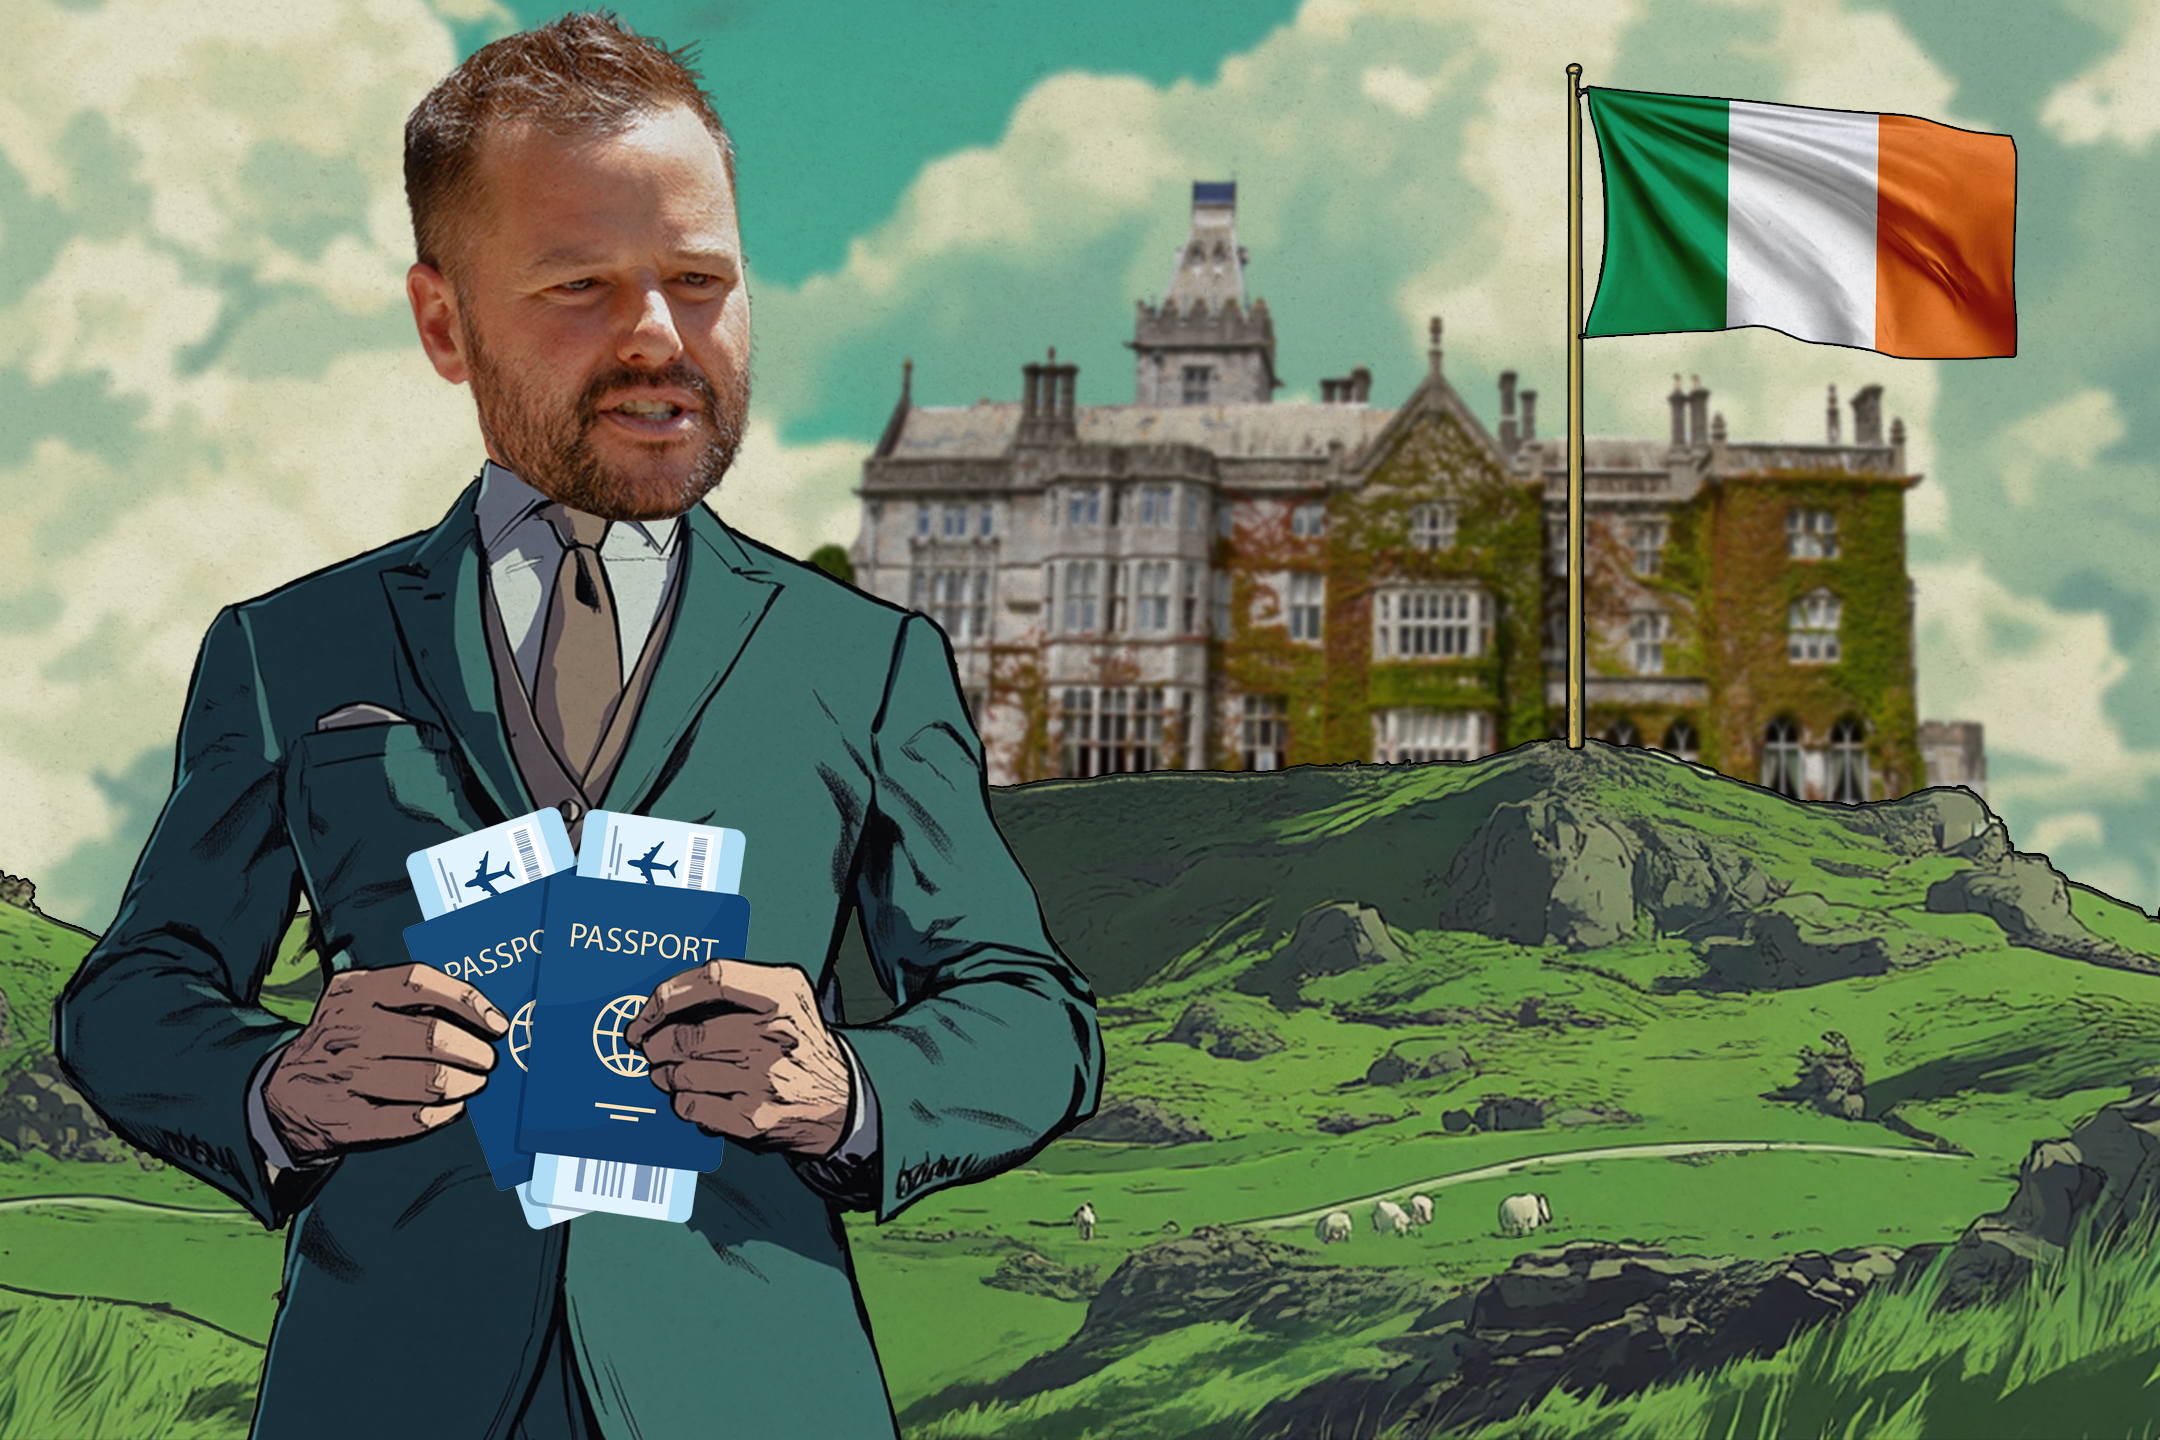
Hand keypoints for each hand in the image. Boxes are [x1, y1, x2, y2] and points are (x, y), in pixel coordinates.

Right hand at [263, 963, 507, 1165]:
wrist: (279, 1095)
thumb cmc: (342, 1043)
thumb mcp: (361, 1006)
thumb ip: (412, 1002)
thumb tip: (482, 1017)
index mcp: (354, 992)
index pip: (419, 982)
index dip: (466, 1000)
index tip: (496, 1022)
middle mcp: (346, 1030)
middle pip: (429, 1035)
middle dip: (472, 1051)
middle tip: (487, 1060)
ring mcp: (342, 1076)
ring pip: (425, 1080)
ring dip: (462, 1084)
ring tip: (472, 1083)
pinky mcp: (342, 1120)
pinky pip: (406, 1120)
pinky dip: (438, 1116)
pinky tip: (450, 1110)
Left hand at [624, 960, 851, 1157]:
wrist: (838, 1099)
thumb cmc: (798, 1041)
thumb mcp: (786, 995)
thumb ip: (734, 986)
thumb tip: (665, 1001)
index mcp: (782, 993)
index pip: (712, 979)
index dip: (667, 996)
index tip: (646, 1013)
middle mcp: (775, 1034)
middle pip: (685, 1034)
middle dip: (655, 1044)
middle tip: (651, 1047)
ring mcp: (763, 1079)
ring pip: (680, 1073)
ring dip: (663, 1073)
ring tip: (669, 1071)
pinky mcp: (752, 1118)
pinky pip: (689, 1105)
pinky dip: (681, 1100)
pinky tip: (693, 1094)